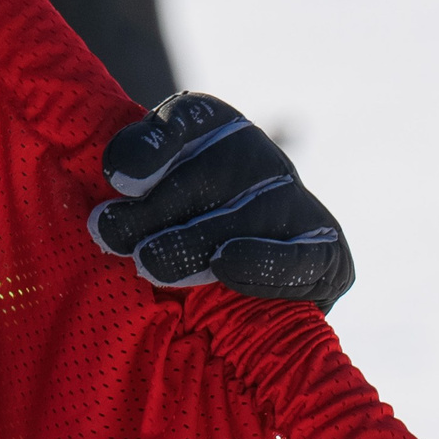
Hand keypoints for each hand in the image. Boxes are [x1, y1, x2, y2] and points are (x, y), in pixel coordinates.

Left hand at [89, 92, 354, 307]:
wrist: (230, 319)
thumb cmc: (164, 246)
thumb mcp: (141, 205)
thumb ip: (134, 171)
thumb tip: (122, 176)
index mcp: (214, 132)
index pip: (191, 119)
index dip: (155, 145)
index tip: (119, 180)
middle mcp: (261, 160)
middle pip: (211, 172)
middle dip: (156, 207)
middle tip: (110, 233)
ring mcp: (300, 206)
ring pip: (248, 213)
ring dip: (194, 240)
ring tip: (148, 263)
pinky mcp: (328, 255)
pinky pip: (300, 257)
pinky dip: (262, 261)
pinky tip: (225, 265)